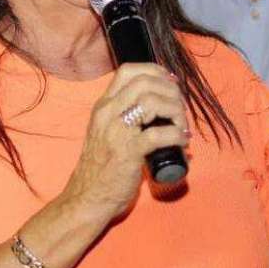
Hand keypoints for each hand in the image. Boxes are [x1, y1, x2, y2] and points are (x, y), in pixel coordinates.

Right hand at [61, 63, 188, 220]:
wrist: (86, 197)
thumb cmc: (100, 167)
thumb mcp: (106, 131)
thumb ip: (123, 116)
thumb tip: (158, 108)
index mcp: (103, 106)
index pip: (128, 70)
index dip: (155, 71)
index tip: (170, 83)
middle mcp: (108, 113)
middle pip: (145, 82)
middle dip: (171, 92)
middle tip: (180, 109)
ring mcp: (117, 131)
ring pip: (152, 102)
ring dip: (176, 111)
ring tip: (181, 126)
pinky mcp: (128, 152)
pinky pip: (159, 134)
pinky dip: (177, 134)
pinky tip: (182, 141)